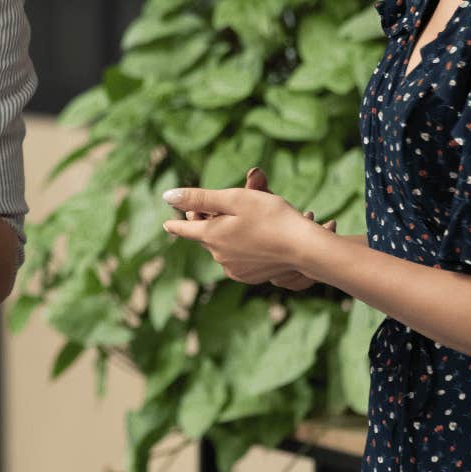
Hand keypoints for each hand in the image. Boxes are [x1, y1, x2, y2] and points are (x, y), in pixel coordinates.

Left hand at [161, 180, 333, 287]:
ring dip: (226, 236)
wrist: (303, 247)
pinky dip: (239, 250)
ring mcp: (232, 269)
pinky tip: (256, 241)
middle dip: (210, 222)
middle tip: (223, 208)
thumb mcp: (234, 199)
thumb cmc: (271, 216)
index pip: (185, 229)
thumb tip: (167, 195)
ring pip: (221, 248)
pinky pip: (235, 260)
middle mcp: (217, 256)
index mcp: (211, 235)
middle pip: (206, 236)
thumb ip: (199, 197)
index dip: (176, 223)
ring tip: (248, 223)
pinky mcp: (247, 276)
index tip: (167, 224)